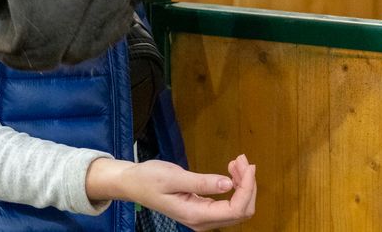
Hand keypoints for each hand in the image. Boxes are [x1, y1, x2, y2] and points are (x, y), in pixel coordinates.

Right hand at [87, 154, 255, 230]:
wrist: (133, 184)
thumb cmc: (149, 179)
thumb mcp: (174, 177)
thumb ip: (202, 182)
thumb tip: (228, 184)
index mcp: (196, 216)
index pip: (235, 209)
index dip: (247, 187)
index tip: (248, 164)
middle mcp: (202, 222)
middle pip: (242, 211)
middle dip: (248, 185)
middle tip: (241, 159)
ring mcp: (203, 218)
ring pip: (238, 208)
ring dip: (243, 184)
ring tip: (237, 161)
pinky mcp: (203, 210)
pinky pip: (228, 204)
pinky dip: (236, 186)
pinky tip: (231, 170)